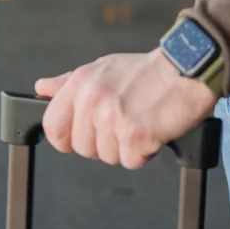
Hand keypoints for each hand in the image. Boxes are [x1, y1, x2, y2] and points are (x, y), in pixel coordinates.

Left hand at [36, 51, 218, 169]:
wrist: (187, 68)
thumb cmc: (148, 71)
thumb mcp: (104, 67)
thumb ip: (70, 83)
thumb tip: (43, 88)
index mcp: (81, 83)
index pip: (53, 126)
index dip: (68, 137)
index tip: (85, 134)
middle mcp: (93, 100)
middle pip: (83, 148)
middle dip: (105, 141)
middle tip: (126, 119)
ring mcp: (113, 119)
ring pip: (107, 157)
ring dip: (126, 146)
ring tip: (142, 119)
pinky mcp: (134, 136)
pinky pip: (130, 161)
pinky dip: (145, 151)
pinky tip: (153, 128)